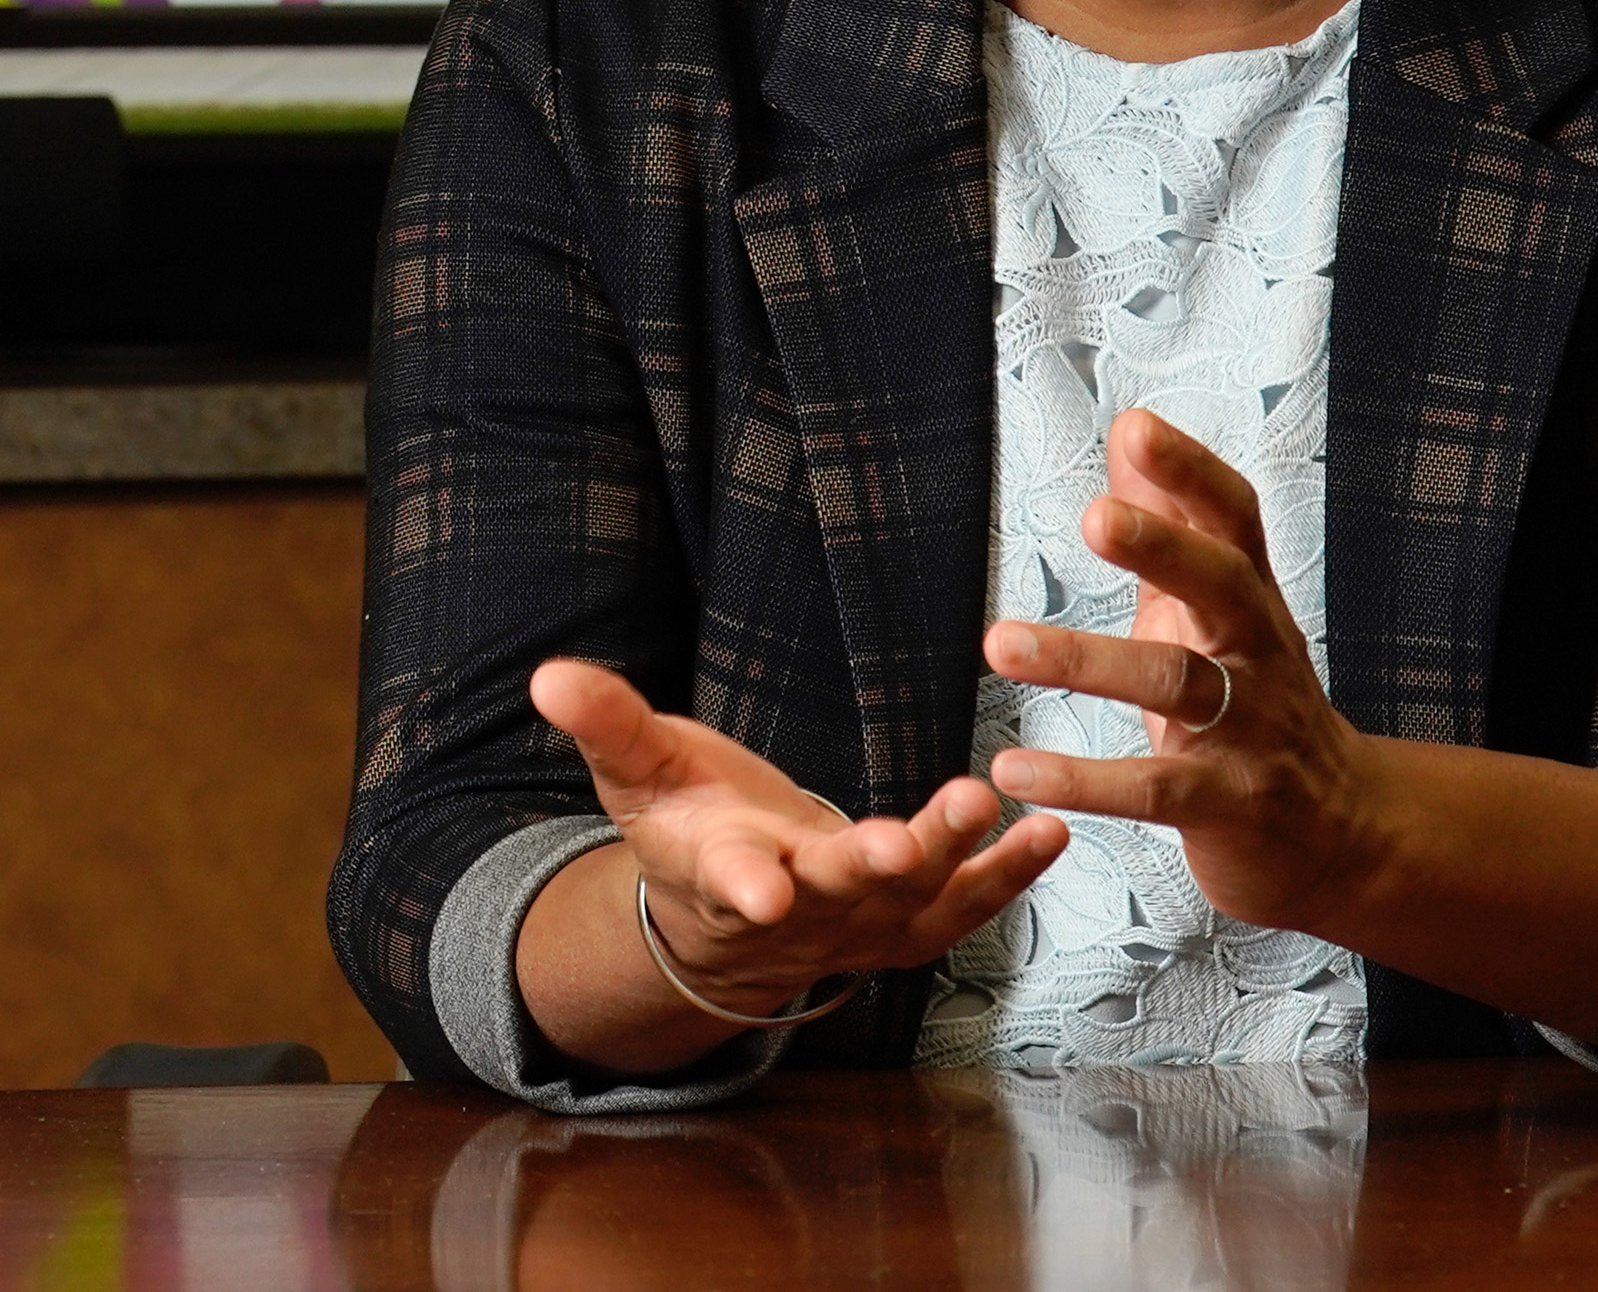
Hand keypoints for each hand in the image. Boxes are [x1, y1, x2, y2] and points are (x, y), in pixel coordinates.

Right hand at [525, 658, 1064, 1053]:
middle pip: (838, 890)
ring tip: (988, 804)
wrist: (737, 908)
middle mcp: (799, 909)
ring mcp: (861, 923)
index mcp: (722, 871)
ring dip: (954, 857)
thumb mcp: (637, 770)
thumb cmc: (687, 822)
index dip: (747, 888)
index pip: (731, 884)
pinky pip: (965, 907)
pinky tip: (1049, 833)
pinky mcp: (909, 919)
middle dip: (872, 865)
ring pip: (913, 899)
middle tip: (901, 843)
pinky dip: (1008, 877)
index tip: (763, 892)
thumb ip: (605, 723)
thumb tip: (548, 674)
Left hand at [982, 408, 1397, 937]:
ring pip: (1174, 683)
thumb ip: (1172, 522)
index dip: (1192, 472)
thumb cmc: (1255, 703)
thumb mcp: (1214, 610)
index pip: (1233, 518)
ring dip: (1085, 662)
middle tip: (1093, 518)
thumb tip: (1130, 427)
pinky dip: (1083, 781)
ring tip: (999, 644)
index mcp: (1249, 597)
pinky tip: (1015, 769)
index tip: (1137, 428)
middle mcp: (1259, 652)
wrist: (1339, 833)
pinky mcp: (1230, 803)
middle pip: (1221, 585)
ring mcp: (1251, 729)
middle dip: (1163, 548)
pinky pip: (1154, 791)